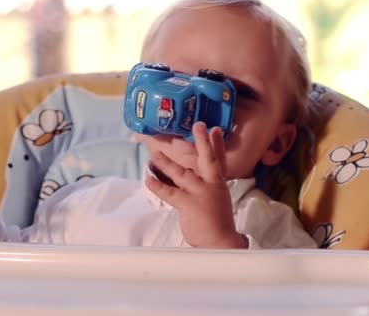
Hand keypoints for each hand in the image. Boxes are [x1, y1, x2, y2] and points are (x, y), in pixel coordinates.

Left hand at [146, 122, 247, 248]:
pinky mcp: (189, 205)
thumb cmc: (216, 222)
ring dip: (167, 163)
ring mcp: (201, 194)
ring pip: (182, 174)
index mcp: (218, 184)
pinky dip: (157, 186)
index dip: (217, 144)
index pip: (219, 161)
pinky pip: (170, 193)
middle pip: (209, 159)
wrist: (221, 243)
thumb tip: (195, 176)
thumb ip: (208, 186)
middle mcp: (212, 185)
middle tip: (200, 125)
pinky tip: (148, 179)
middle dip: (204, 142)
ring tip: (155, 154)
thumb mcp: (216, 199)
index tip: (215, 129)